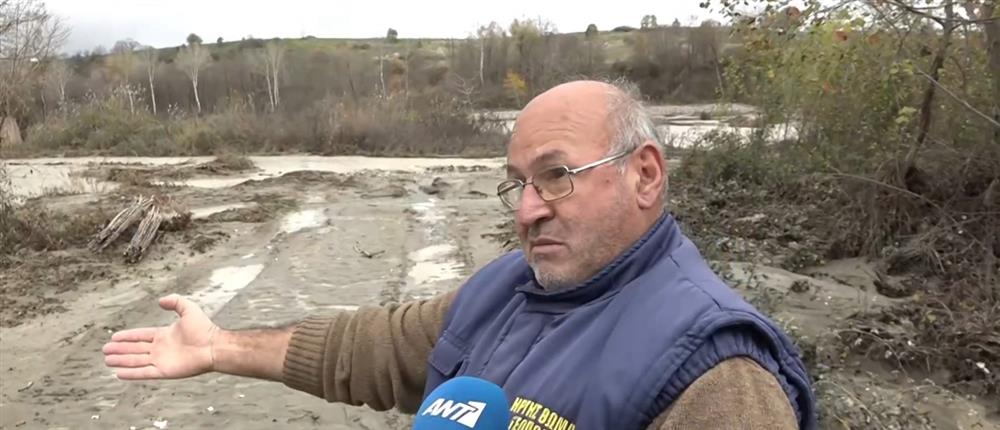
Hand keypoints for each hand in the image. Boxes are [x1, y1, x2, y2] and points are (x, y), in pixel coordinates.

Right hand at [103, 294, 219, 379]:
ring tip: (107, 360)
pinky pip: (144, 372)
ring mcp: (161, 360)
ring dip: (121, 360)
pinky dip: (131, 373)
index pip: (141, 336)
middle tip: (105, 350)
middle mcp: (161, 349)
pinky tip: (119, 373)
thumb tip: (160, 300)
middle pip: (135, 349)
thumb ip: (175, 302)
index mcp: (164, 335)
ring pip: (136, 361)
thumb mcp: (188, 309)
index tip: (114, 337)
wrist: (213, 346)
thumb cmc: (204, 329)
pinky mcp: (164, 371)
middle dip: (120, 350)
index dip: (128, 336)